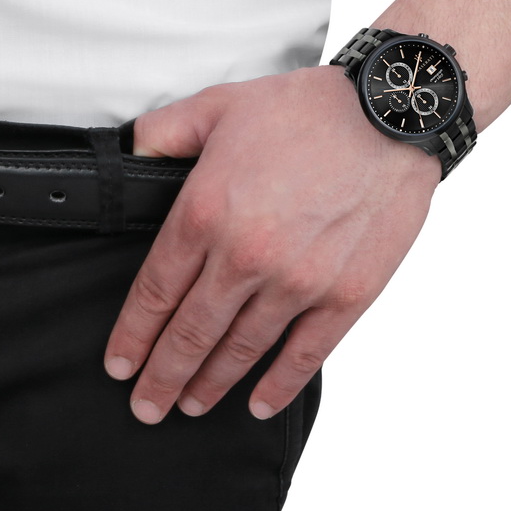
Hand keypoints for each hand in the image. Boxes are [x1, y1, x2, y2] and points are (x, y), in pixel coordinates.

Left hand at [104, 65, 440, 422]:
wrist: (389, 117)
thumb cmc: (310, 109)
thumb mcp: (220, 104)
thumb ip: (164, 133)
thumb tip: (131, 153)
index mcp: (207, 212)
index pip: (156, 293)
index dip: (133, 336)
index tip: (120, 364)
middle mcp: (247, 256)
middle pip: (191, 334)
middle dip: (162, 377)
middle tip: (147, 406)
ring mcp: (299, 282)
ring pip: (242, 351)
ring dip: (211, 384)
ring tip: (191, 405)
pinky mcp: (346, 295)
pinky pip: (304, 355)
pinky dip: (278, 386)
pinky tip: (258, 402)